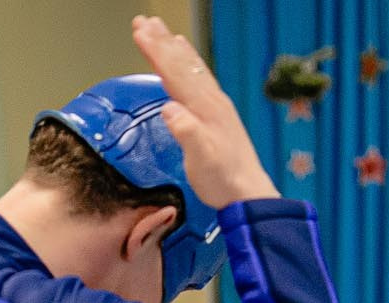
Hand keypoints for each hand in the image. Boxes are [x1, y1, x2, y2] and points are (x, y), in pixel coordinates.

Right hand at [132, 15, 278, 204]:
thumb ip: (186, 132)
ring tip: (162, 30)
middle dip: (162, 41)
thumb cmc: (224, 180)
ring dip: (175, 48)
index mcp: (204, 108)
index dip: (156, 52)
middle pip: (182, 64)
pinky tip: (188, 61)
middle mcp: (212, 101)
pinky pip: (201, 79)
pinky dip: (191, 64)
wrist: (248, 195)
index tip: (139, 32)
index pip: (175, 72)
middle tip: (144, 21)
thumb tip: (169, 109)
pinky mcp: (220, 115)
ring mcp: (217, 106)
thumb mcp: (200, 159)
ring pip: (192, 68)